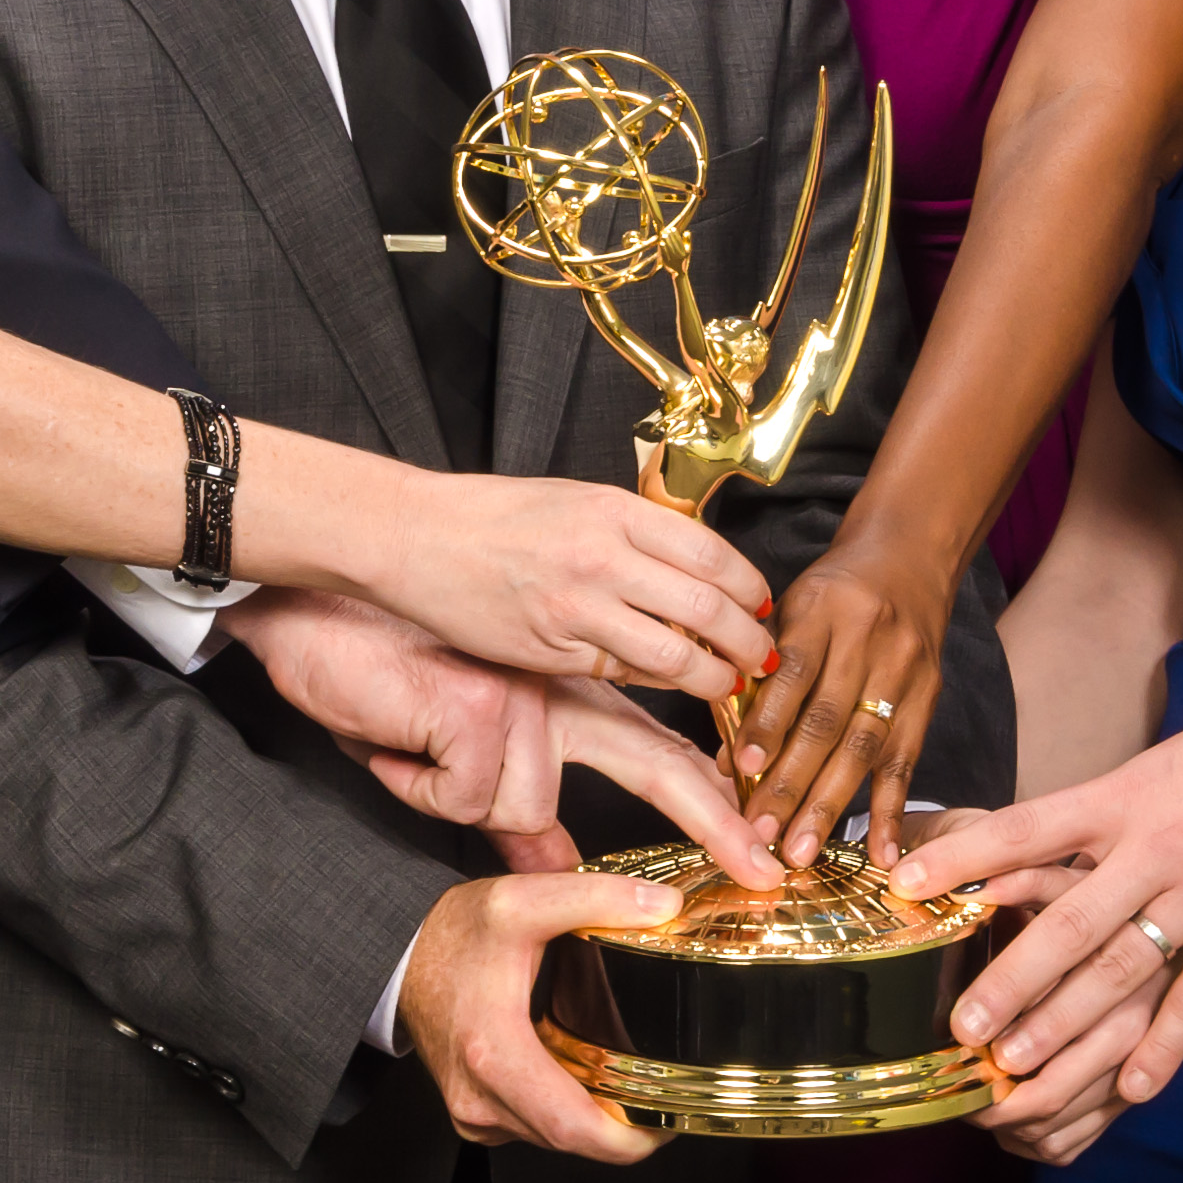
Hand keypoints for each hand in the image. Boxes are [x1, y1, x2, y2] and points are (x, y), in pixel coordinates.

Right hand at [226, 591, 784, 887]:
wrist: (322, 614)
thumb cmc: (389, 675)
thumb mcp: (460, 748)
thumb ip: (516, 808)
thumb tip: (561, 865)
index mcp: (567, 694)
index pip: (658, 744)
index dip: (710, 792)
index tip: (756, 834)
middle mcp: (559, 690)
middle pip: (655, 762)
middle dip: (715, 821)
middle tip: (765, 869)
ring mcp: (524, 695)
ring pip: (521, 805)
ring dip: (450, 799)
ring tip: (412, 746)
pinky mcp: (481, 708)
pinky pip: (465, 799)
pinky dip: (419, 788)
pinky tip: (399, 741)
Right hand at [365, 473, 774, 700]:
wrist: (418, 537)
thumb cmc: (495, 515)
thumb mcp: (577, 499)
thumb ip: (635, 529)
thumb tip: (695, 564)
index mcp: (616, 511)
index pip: (713, 553)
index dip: (751, 587)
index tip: (763, 604)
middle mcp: (604, 557)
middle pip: (708, 608)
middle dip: (748, 640)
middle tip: (763, 655)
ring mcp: (579, 607)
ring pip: (674, 654)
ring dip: (713, 676)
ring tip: (727, 682)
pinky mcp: (554, 650)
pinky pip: (625, 674)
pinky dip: (658, 683)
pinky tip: (670, 683)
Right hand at [396, 868, 683, 1161]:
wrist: (399, 957)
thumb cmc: (452, 934)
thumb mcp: (523, 900)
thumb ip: (596, 897)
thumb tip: (661, 908)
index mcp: (495, 1054)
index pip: (576, 1128)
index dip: (632, 1137)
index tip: (669, 1120)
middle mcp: (481, 1098)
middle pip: (573, 1141)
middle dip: (625, 1130)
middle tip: (665, 1098)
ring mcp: (474, 1113)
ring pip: (554, 1140)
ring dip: (594, 1122)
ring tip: (632, 1087)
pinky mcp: (474, 1114)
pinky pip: (533, 1129)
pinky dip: (565, 1113)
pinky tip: (583, 1080)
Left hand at [732, 529, 951, 871]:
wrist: (907, 559)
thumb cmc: (832, 592)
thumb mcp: (788, 608)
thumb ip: (758, 673)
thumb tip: (727, 755)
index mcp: (824, 608)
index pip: (794, 671)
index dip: (768, 721)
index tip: (741, 767)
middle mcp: (869, 641)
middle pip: (828, 721)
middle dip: (792, 782)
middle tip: (762, 832)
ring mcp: (905, 672)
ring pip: (864, 748)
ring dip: (830, 805)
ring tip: (801, 850)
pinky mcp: (929, 699)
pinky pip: (908, 762)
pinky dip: (893, 812)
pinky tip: (882, 855)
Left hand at [892, 648, 1182, 1104]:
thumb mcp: (1157, 767)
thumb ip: (1101, 817)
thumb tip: (1031, 851)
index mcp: (1122, 796)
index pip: (1025, 829)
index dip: (964, 859)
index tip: (905, 885)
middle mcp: (1155, 846)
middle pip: (1068, 921)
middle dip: (1010, 980)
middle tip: (961, 1027)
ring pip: (1124, 968)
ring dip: (1067, 1023)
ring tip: (1017, 1065)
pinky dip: (1165, 1046)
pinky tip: (1132, 1088)